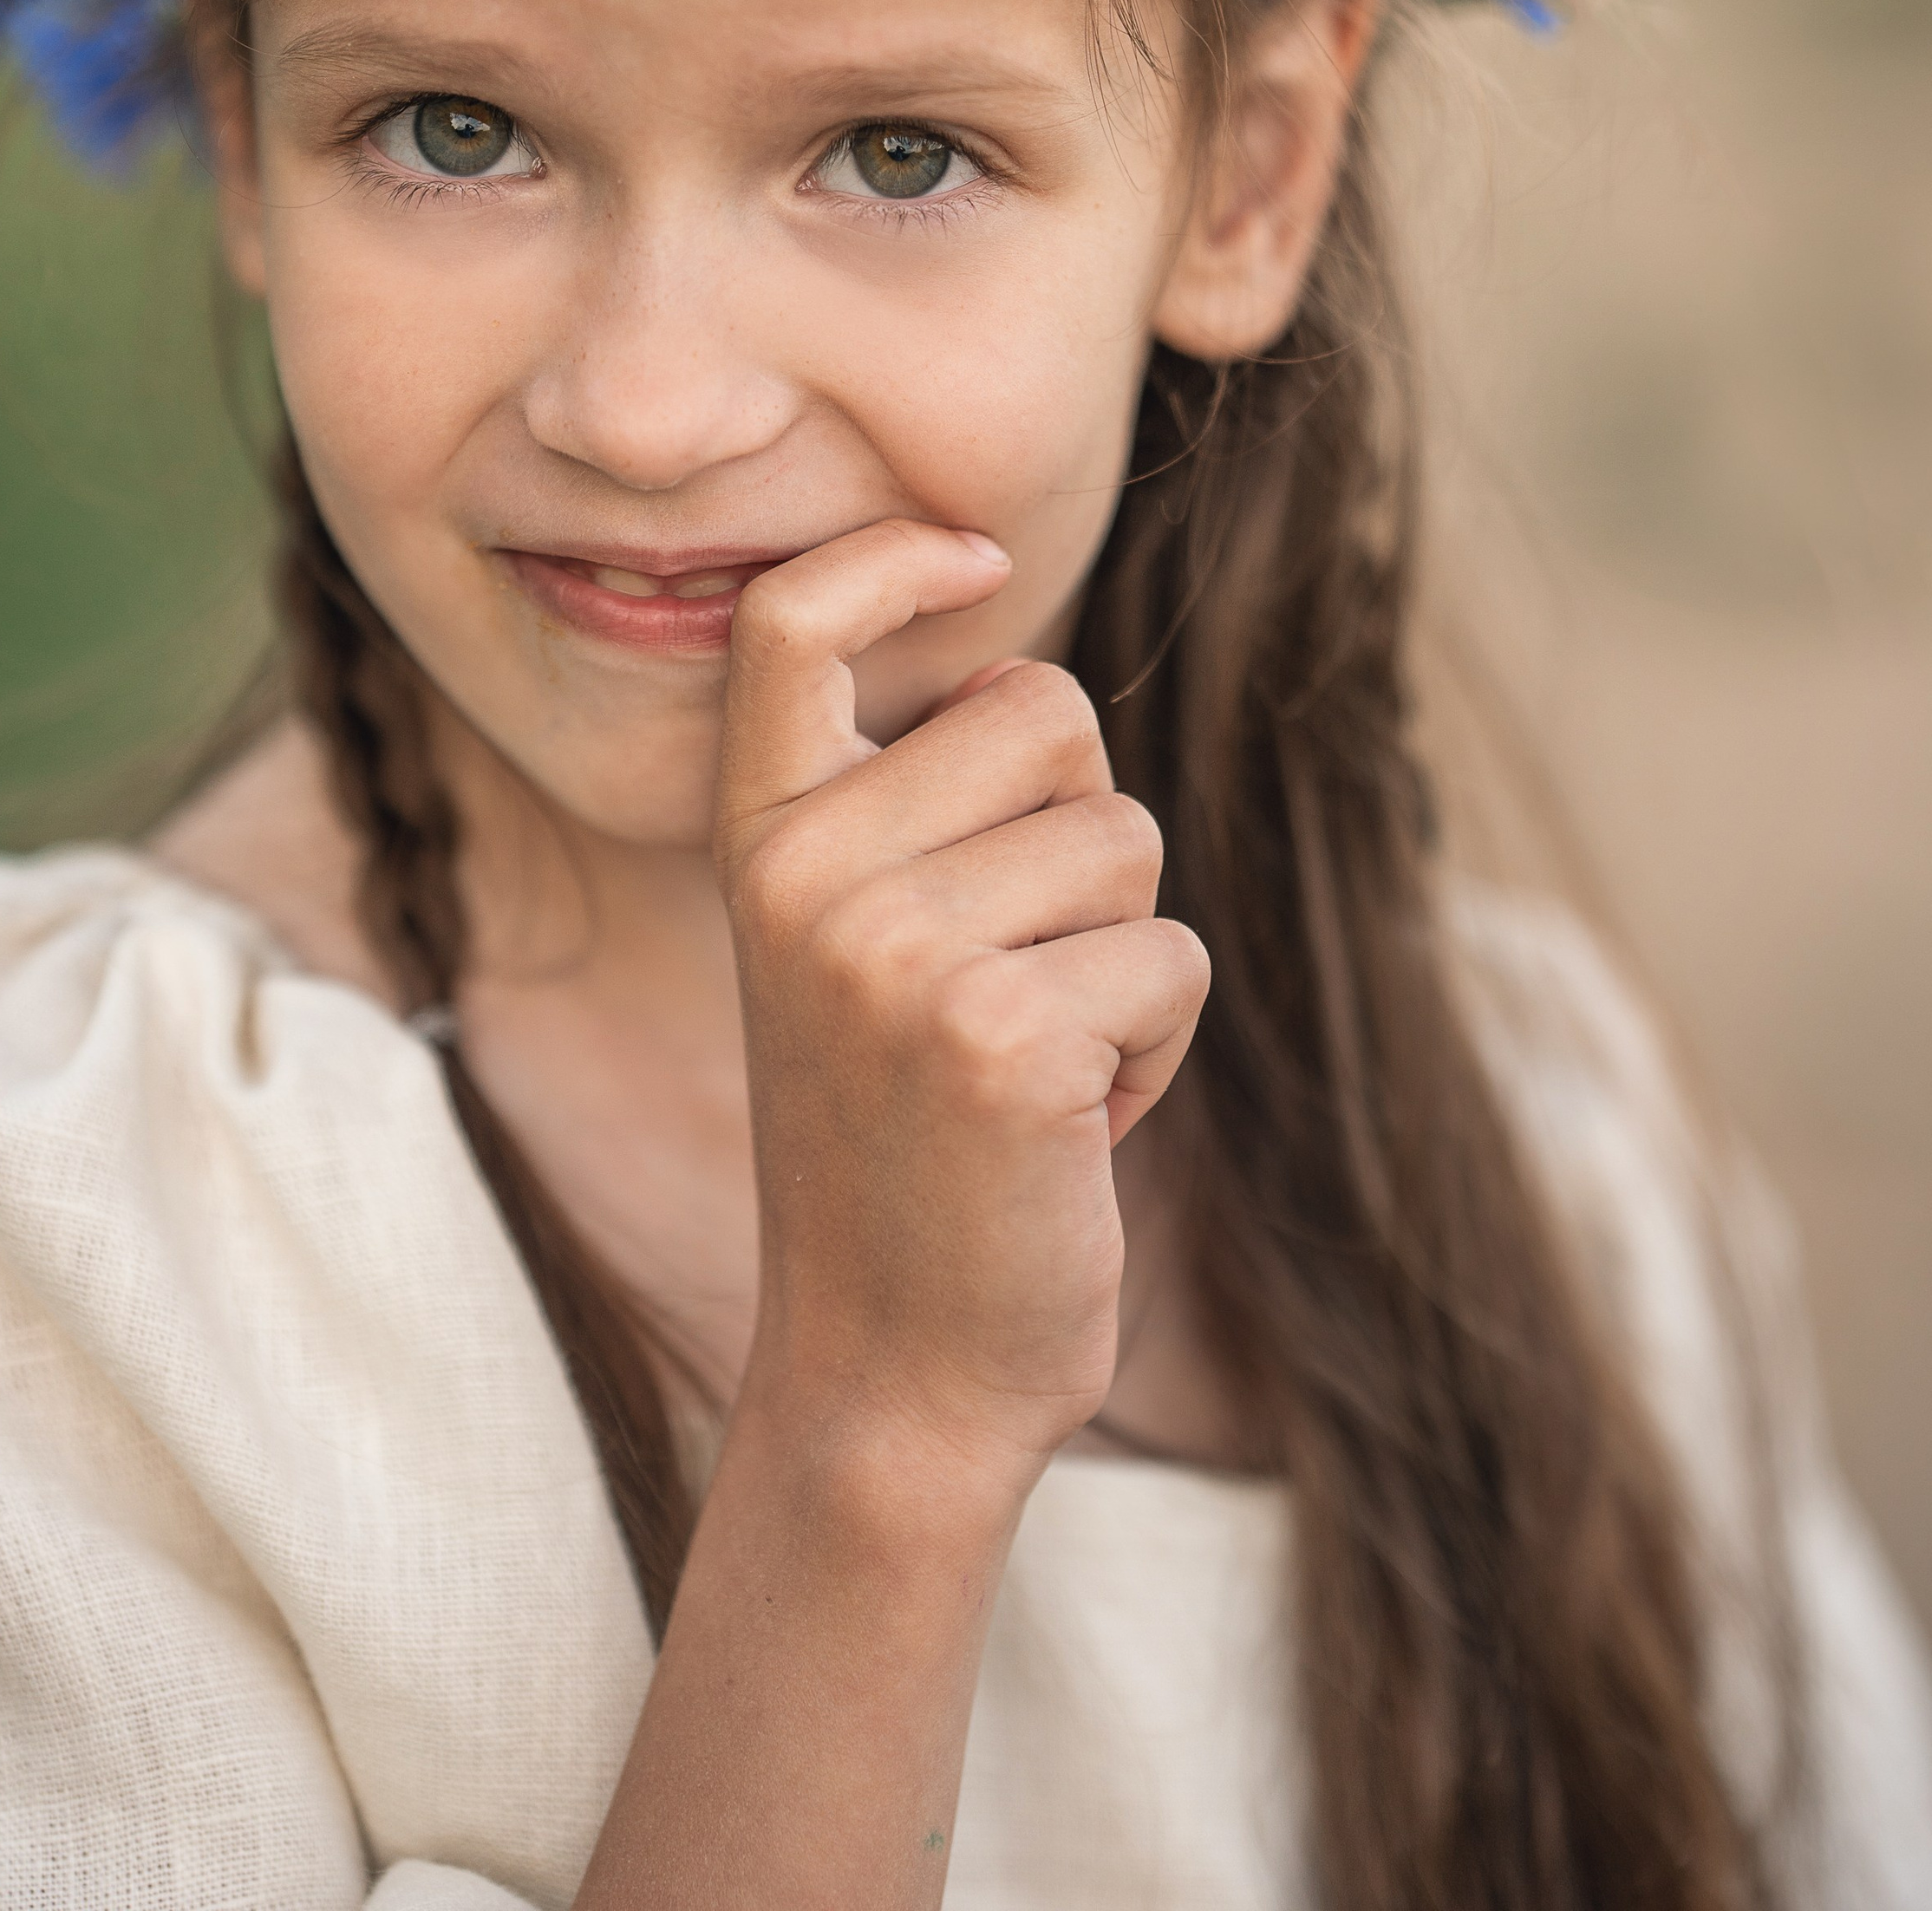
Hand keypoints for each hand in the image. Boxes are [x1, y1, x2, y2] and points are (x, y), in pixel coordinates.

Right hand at [714, 520, 1209, 1497]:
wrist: (895, 1374)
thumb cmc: (907, 1142)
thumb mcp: (858, 950)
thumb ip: (912, 816)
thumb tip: (1025, 682)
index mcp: (762, 842)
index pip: (791, 625)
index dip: (889, 559)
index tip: (976, 557)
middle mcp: (806, 878)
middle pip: (1048, 708)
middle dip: (1082, 827)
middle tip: (1012, 973)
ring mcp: (895, 954)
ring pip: (1126, 839)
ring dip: (1122, 955)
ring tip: (1033, 1064)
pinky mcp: (1002, 1037)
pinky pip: (1169, 957)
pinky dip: (1156, 1048)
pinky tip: (1070, 1128)